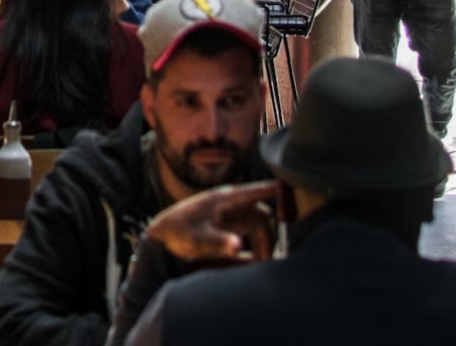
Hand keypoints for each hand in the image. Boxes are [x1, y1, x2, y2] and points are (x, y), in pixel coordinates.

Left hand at [144, 181, 281, 262]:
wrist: (159, 241)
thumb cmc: (175, 233)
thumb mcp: (196, 239)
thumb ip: (218, 242)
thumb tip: (238, 246)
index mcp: (226, 199)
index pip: (258, 190)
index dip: (278, 190)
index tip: (296, 191)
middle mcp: (231, 207)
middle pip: (263, 217)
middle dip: (269, 237)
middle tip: (266, 259)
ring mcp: (230, 219)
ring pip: (259, 229)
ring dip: (262, 246)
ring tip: (259, 265)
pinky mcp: (227, 231)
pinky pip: (249, 240)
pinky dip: (254, 252)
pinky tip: (254, 265)